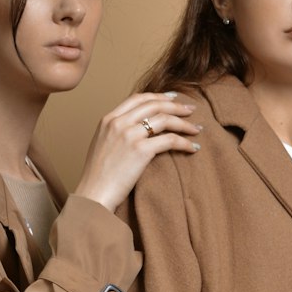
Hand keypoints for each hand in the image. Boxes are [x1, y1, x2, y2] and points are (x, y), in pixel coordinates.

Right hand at [75, 92, 201, 211]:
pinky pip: (169, 140)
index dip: (158, 96)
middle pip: (154, 105)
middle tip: (191, 110)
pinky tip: (193, 148)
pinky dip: (184, 142)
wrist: (94, 194)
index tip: (172, 98)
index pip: (137, 98)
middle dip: (176, 105)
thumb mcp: (102, 145)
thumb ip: (117, 133)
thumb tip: (136, 129)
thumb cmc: (98, 177)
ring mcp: (129, 135)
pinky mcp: (140, 151)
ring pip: (164, 119)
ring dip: (184, 123)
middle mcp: (118, 123)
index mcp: (108, 120)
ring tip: (196, 129)